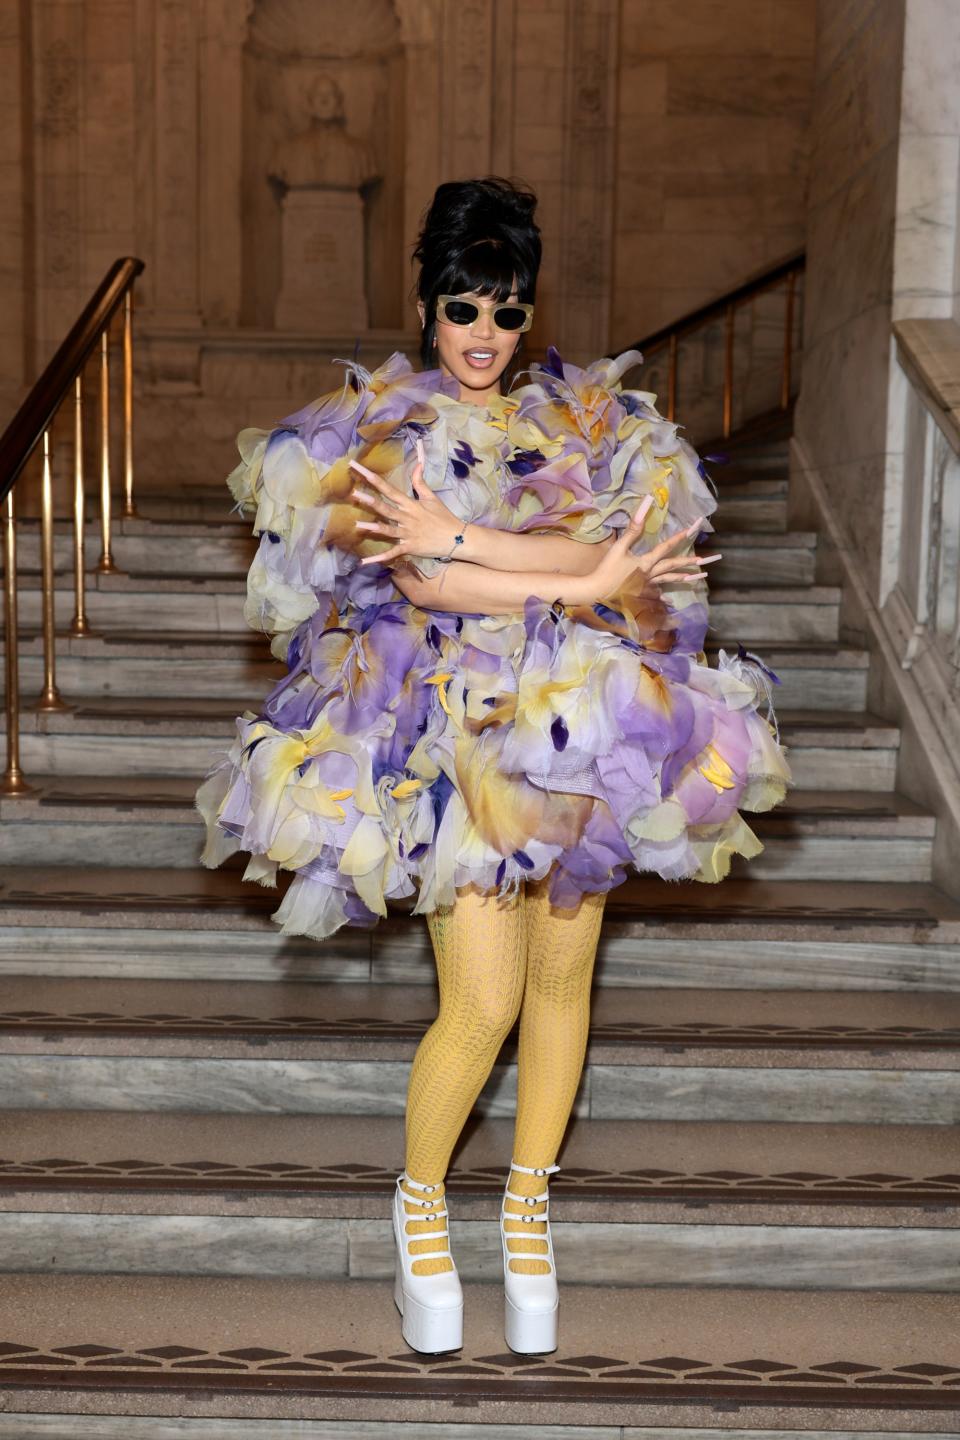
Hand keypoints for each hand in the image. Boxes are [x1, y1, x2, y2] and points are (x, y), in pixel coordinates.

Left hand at [351, 442, 463, 564]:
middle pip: (386, 508)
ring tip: (357, 526)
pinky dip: (380, 558)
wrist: (457, 538)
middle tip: (354, 493)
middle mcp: (407, 518)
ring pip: (388, 530)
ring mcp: (408, 533)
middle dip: (370, 501)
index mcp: (410, 504)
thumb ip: (420, 482)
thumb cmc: (444, 517)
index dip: (373, 479)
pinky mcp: (410, 547)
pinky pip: (393, 553)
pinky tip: (365, 561)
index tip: (359, 469)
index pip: (389, 489)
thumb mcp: (432, 498)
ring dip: (373, 529)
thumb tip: (417, 463)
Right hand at [579, 495, 721, 605]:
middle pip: (672, 566)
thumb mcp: (619, 547)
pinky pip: (656, 595)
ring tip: (697, 577)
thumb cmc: (606, 570)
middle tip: (705, 560)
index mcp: (646, 562)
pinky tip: (669, 601)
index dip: (679, 537)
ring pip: (668, 581)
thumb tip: (646, 505)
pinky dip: (663, 597)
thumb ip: (633, 528)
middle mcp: (650, 574)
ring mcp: (646, 587)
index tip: (692, 530)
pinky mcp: (640, 596)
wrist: (596, 593)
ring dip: (683, 577)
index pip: (665, 547)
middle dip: (689, 562)